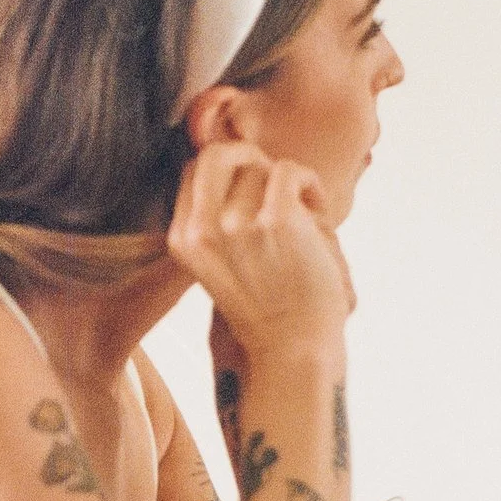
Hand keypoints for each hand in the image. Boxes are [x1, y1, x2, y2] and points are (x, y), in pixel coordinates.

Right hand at [168, 143, 352, 364]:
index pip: (193, 171)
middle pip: (215, 153)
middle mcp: (201, 229)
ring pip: (260, 165)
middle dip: (248, 157)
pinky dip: (309, 183)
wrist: (294, 349)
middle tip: (274, 185)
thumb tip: (234, 152)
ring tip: (303, 215)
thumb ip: (216, 214)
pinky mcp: (274, 221)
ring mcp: (235, 224)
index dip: (228, 171)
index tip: (254, 193)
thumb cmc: (268, 304)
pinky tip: (317, 210)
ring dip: (288, 183)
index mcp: (183, 239)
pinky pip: (288, 171)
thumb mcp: (220, 260)